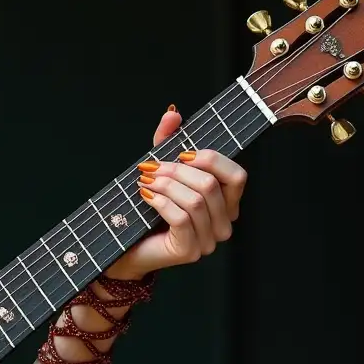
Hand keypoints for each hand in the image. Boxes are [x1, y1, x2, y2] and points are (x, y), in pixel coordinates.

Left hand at [111, 106, 247, 276]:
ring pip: (196, 201)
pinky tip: (146, 196)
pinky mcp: (189, 250)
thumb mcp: (161, 169)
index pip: (237, 175)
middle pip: (211, 185)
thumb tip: (173, 112)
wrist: (126, 245)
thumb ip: (168, 141)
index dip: (210, 159)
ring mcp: (208, 240)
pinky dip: (160, 202)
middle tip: (152, 168)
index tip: (181, 154)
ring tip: (145, 181)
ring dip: (166, 185)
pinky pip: (181, 217)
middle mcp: (223, 223)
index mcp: (225, 203)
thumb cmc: (147, 208)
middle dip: (177, 170)